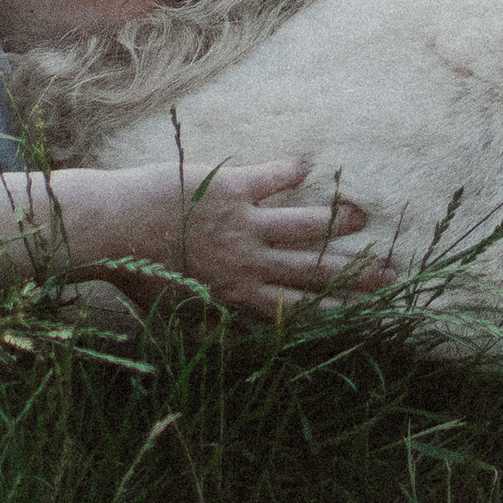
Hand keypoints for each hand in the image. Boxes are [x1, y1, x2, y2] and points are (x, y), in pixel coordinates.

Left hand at [87, 154, 385, 319]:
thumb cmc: (136, 278)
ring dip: (336, 219)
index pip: (301, 309)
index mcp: (239, 299)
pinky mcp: (229, 187)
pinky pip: (270, 178)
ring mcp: (243, 223)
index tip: (367, 313)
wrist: (111, 228)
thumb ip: (215, 329)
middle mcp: (250, 264)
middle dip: (356, 272)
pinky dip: (290, 171)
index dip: (337, 310)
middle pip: (315, 270)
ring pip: (303, 223)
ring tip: (363, 214)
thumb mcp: (178, 322)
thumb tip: (244, 340)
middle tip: (392, 271)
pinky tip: (308, 163)